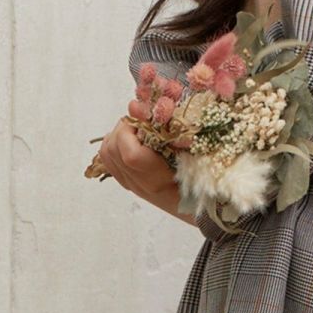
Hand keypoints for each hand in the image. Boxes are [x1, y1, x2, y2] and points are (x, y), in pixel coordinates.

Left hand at [97, 117, 230, 241]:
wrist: (203, 207)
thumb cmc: (206, 179)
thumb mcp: (197, 152)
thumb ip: (170, 130)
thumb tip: (136, 106)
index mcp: (161, 180)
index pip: (131, 155)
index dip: (131, 130)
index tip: (144, 120)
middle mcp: (142, 184)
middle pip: (112, 150)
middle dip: (123, 128)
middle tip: (142, 122)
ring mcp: (133, 185)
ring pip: (107, 153)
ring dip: (118, 135)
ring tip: (139, 130)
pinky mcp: (130, 183)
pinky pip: (110, 160)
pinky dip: (116, 144)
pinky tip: (134, 141)